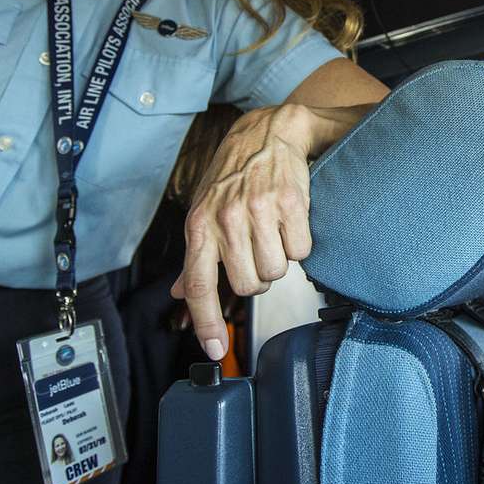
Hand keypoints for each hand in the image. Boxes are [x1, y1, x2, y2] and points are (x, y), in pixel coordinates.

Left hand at [171, 100, 376, 360]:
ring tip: (273, 234)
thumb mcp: (203, 211)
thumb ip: (195, 257)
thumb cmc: (233, 175)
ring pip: (276, 271)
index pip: (200, 285)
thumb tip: (181, 293)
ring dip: (279, 261)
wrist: (268, 132)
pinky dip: (299, 244)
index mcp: (200, 225)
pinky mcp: (292, 203)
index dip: (206, 323)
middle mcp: (227, 219)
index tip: (213, 351)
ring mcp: (260, 210)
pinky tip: (290, 224)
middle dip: (257, 277)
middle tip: (257, 253)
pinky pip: (301, 251)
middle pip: (249, 285)